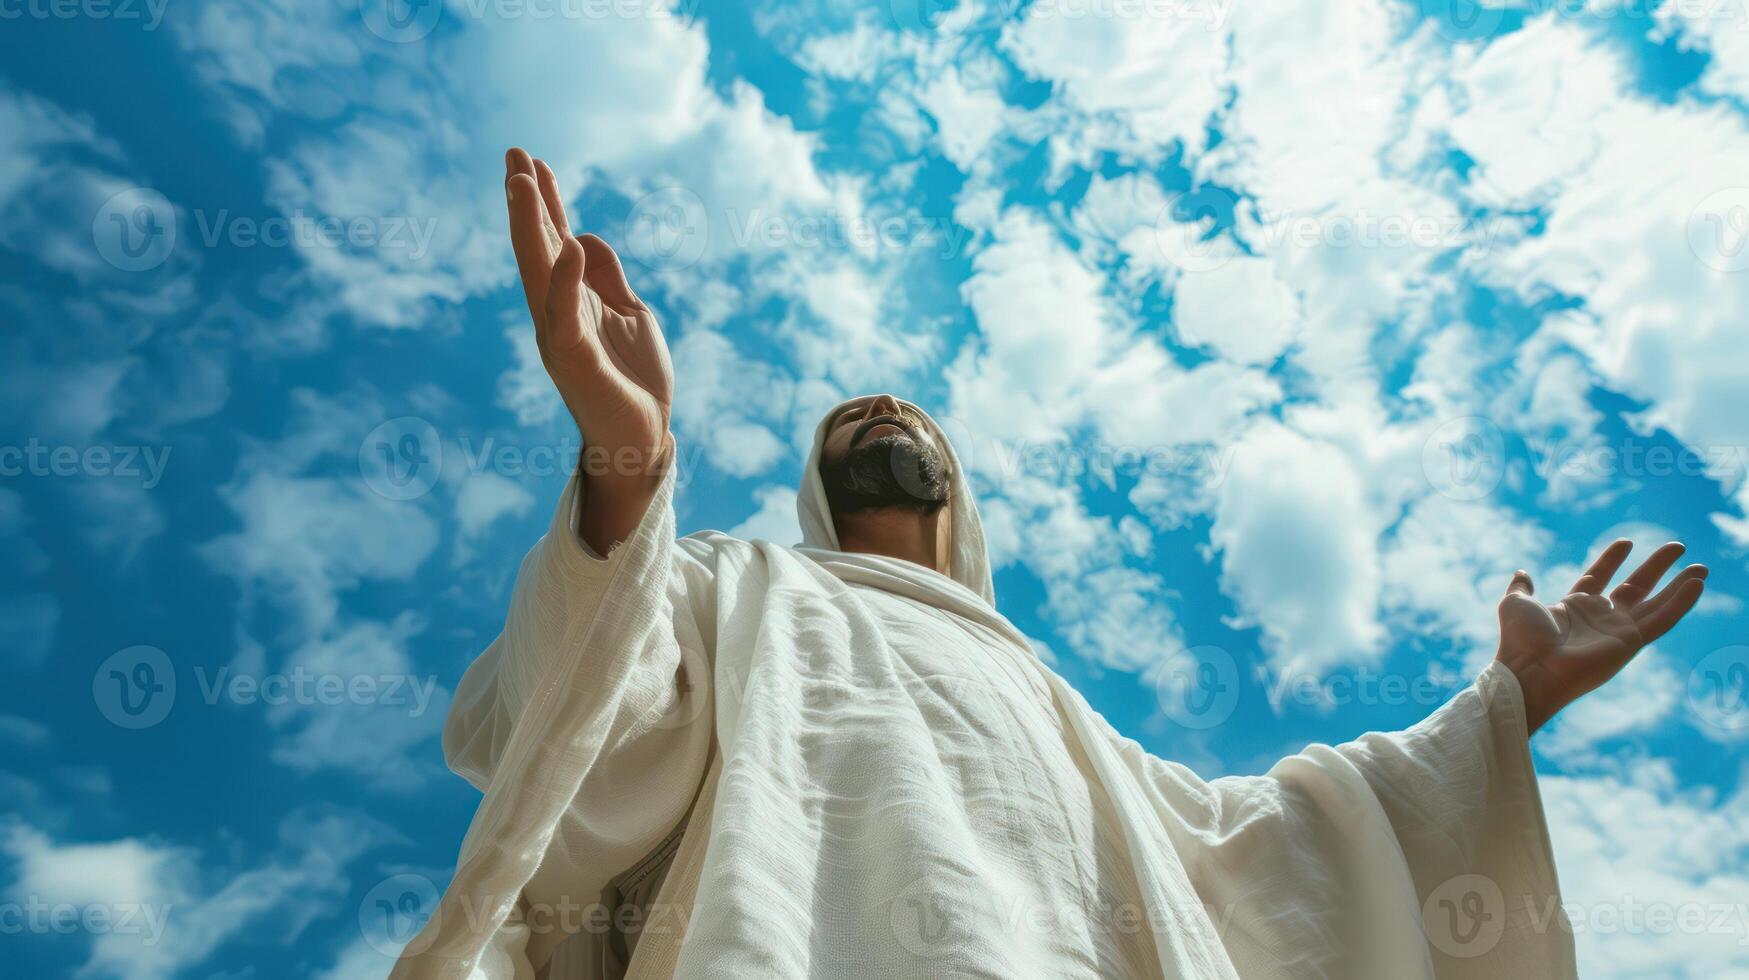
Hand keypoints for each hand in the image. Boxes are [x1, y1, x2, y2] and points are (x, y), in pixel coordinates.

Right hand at [505, 148, 673, 548]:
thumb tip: (583, 235)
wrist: (642, 438)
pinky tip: (568, 244)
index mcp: (569, 301)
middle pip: (535, 248)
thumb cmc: (634, 379)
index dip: (543, 202)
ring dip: (532, 227)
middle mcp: (555, 314)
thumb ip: (608, 277)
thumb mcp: (630, 312)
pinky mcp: (575, 362)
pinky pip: (566, 315)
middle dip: (525, 202)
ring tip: (524, 183)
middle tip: (513, 155)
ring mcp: (560, 337)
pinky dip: (566, 280)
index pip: (551, 241)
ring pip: (539, 272)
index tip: (530, 160)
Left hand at [1494, 539, 1707, 732]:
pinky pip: (1663, 620)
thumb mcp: (1516, 604)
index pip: (1598, 577)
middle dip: (1656, 567)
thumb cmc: (1520, 640)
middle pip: (1635, 587)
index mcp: (1574, 607)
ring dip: (1680, 585)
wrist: (1530, 669)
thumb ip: (1521, 588)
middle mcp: (1600, 618)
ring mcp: (1618, 631)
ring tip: (1701, 567)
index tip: (1626, 542)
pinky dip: (1681, 603)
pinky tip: (1697, 585)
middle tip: (1677, 547)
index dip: (1611, 560)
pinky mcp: (1631, 642)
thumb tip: (1522, 573)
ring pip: (1657, 603)